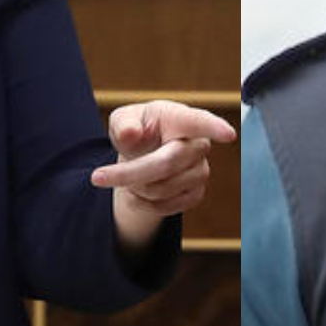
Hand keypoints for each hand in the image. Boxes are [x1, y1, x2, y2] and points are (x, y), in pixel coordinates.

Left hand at [93, 100, 236, 253]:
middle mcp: (198, 144)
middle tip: (97, 177)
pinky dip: (143, 204)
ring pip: (163, 188)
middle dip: (129, 173)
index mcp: (180, 118)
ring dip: (135, 187)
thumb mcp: (123, 121)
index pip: (200, 122)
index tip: (228, 134)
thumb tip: (130, 134)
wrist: (146, 156)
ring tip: (128, 178)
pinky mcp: (197, 194)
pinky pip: (168, 207)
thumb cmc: (136, 131)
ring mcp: (201, 171)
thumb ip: (123, 124)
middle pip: (167, 163)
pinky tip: (137, 192)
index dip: (215, 128)